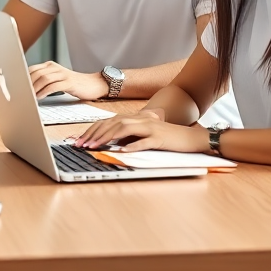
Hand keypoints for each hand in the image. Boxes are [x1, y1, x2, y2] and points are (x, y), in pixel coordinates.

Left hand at [28, 61, 107, 100]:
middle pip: (36, 73)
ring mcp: (63, 74)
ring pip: (44, 79)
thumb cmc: (73, 84)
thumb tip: (27, 89)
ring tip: (29, 97)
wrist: (93, 84)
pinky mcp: (69, 82)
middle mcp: (55, 67)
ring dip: (34, 89)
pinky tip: (40, 97)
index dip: (23, 78)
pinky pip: (53, 86)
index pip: (32, 69)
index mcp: (50, 66)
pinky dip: (44, 92)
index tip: (16, 88)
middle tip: (21, 94)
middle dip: (27, 84)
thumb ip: (44, 81)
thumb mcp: (57, 79)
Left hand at [74, 107, 209, 153]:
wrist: (191, 137)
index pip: (108, 122)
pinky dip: (132, 146)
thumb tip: (108, 143)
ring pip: (124, 130)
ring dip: (107, 138)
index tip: (79, 140)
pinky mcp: (159, 138)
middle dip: (94, 134)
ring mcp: (150, 128)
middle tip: (81, 145)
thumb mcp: (144, 136)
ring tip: (95, 147)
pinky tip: (122, 152)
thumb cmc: (166, 138)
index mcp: (135, 119)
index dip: (92, 130)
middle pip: (112, 124)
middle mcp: (140, 120)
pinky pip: (144, 142)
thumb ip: (128, 137)